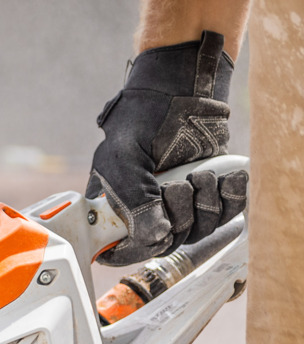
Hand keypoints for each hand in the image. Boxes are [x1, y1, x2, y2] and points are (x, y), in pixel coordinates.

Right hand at [87, 30, 247, 265]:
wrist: (179, 93)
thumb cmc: (141, 122)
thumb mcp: (124, 160)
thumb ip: (134, 202)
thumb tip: (157, 238)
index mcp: (113, 209)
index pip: (120, 250)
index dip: (137, 247)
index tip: (155, 230)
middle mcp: (144, 213)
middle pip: (166, 243)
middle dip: (180, 216)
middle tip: (178, 184)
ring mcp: (177, 206)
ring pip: (198, 231)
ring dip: (206, 204)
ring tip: (201, 174)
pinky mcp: (208, 195)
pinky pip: (226, 214)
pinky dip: (231, 197)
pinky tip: (228, 177)